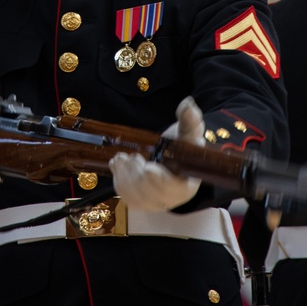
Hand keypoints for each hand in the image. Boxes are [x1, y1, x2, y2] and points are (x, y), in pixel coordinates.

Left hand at [109, 96, 203, 210]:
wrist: (169, 162)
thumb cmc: (181, 149)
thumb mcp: (187, 135)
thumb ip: (189, 121)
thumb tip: (188, 103)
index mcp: (186, 184)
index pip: (174, 188)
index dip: (161, 180)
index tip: (149, 169)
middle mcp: (169, 198)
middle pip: (151, 194)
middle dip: (138, 176)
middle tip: (132, 158)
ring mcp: (152, 202)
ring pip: (135, 196)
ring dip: (125, 176)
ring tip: (120, 159)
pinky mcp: (136, 200)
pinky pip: (125, 194)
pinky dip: (118, 179)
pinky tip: (117, 164)